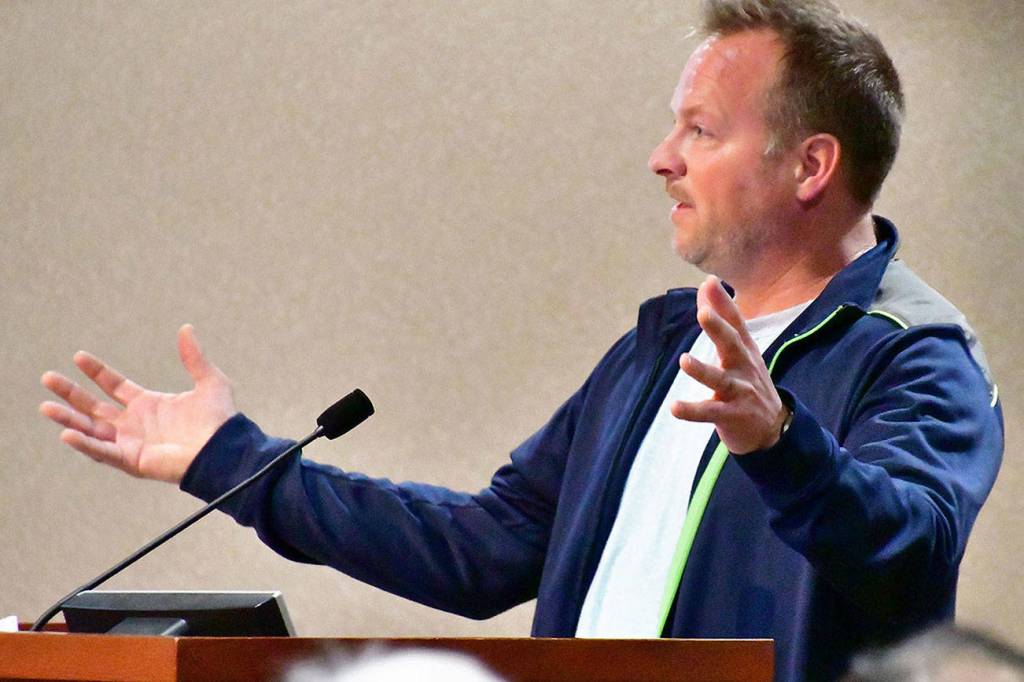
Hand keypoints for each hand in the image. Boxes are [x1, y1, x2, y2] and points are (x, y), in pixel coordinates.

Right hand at [39, 324, 236, 482]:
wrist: (224, 449)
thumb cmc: (220, 420)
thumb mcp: (208, 381)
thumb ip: (194, 357)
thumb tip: (187, 328)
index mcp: (149, 405)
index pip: (114, 386)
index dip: (96, 372)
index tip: (78, 357)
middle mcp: (135, 424)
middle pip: (94, 407)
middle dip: (70, 393)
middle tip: (47, 378)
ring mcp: (132, 442)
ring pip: (91, 430)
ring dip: (68, 419)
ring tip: (45, 406)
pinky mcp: (133, 460)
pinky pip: (103, 452)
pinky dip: (85, 444)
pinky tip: (67, 434)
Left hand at [671, 276, 787, 454]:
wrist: (773, 429)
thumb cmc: (748, 382)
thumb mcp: (740, 350)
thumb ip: (722, 318)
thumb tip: (707, 284)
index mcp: (745, 350)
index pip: (735, 322)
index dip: (723, 303)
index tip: (710, 283)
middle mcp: (744, 368)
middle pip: (732, 345)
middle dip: (719, 329)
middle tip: (703, 314)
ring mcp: (740, 392)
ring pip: (721, 380)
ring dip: (703, 370)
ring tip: (685, 360)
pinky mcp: (732, 416)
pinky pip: (711, 413)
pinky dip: (693, 411)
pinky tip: (675, 408)